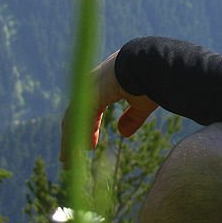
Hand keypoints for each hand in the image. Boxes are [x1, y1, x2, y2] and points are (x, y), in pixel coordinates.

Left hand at [60, 48, 158, 163]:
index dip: (91, 126)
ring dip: (70, 139)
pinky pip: (77, 119)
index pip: (93, 106)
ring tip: (66, 160)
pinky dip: (74, 136)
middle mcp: (96, 82)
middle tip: (70, 154)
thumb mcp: (143, 102)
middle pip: (78, 112)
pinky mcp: (91, 94)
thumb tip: (123, 134)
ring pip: (74, 117)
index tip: (90, 146)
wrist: (155, 62)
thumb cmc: (155, 78)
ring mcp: (91, 87)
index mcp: (109, 81)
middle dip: (75, 133)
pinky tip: (76, 151)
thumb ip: (132, 117)